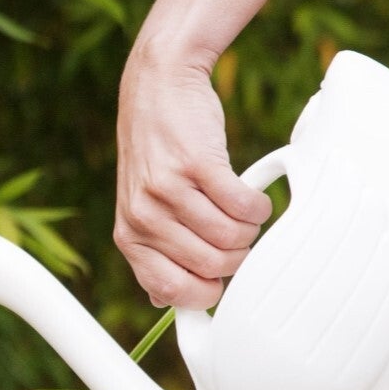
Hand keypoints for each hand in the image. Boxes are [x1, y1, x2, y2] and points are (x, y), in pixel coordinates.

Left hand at [115, 41, 271, 308]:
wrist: (158, 86)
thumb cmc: (159, 152)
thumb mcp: (142, 206)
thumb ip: (154, 253)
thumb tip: (166, 302)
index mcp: (130, 238)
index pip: (171, 293)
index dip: (206, 292)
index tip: (221, 279)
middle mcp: (144, 219)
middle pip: (213, 267)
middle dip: (236, 255)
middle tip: (235, 232)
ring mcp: (168, 192)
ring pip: (232, 239)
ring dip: (249, 229)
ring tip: (240, 209)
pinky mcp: (196, 165)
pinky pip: (244, 207)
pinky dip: (258, 205)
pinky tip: (250, 192)